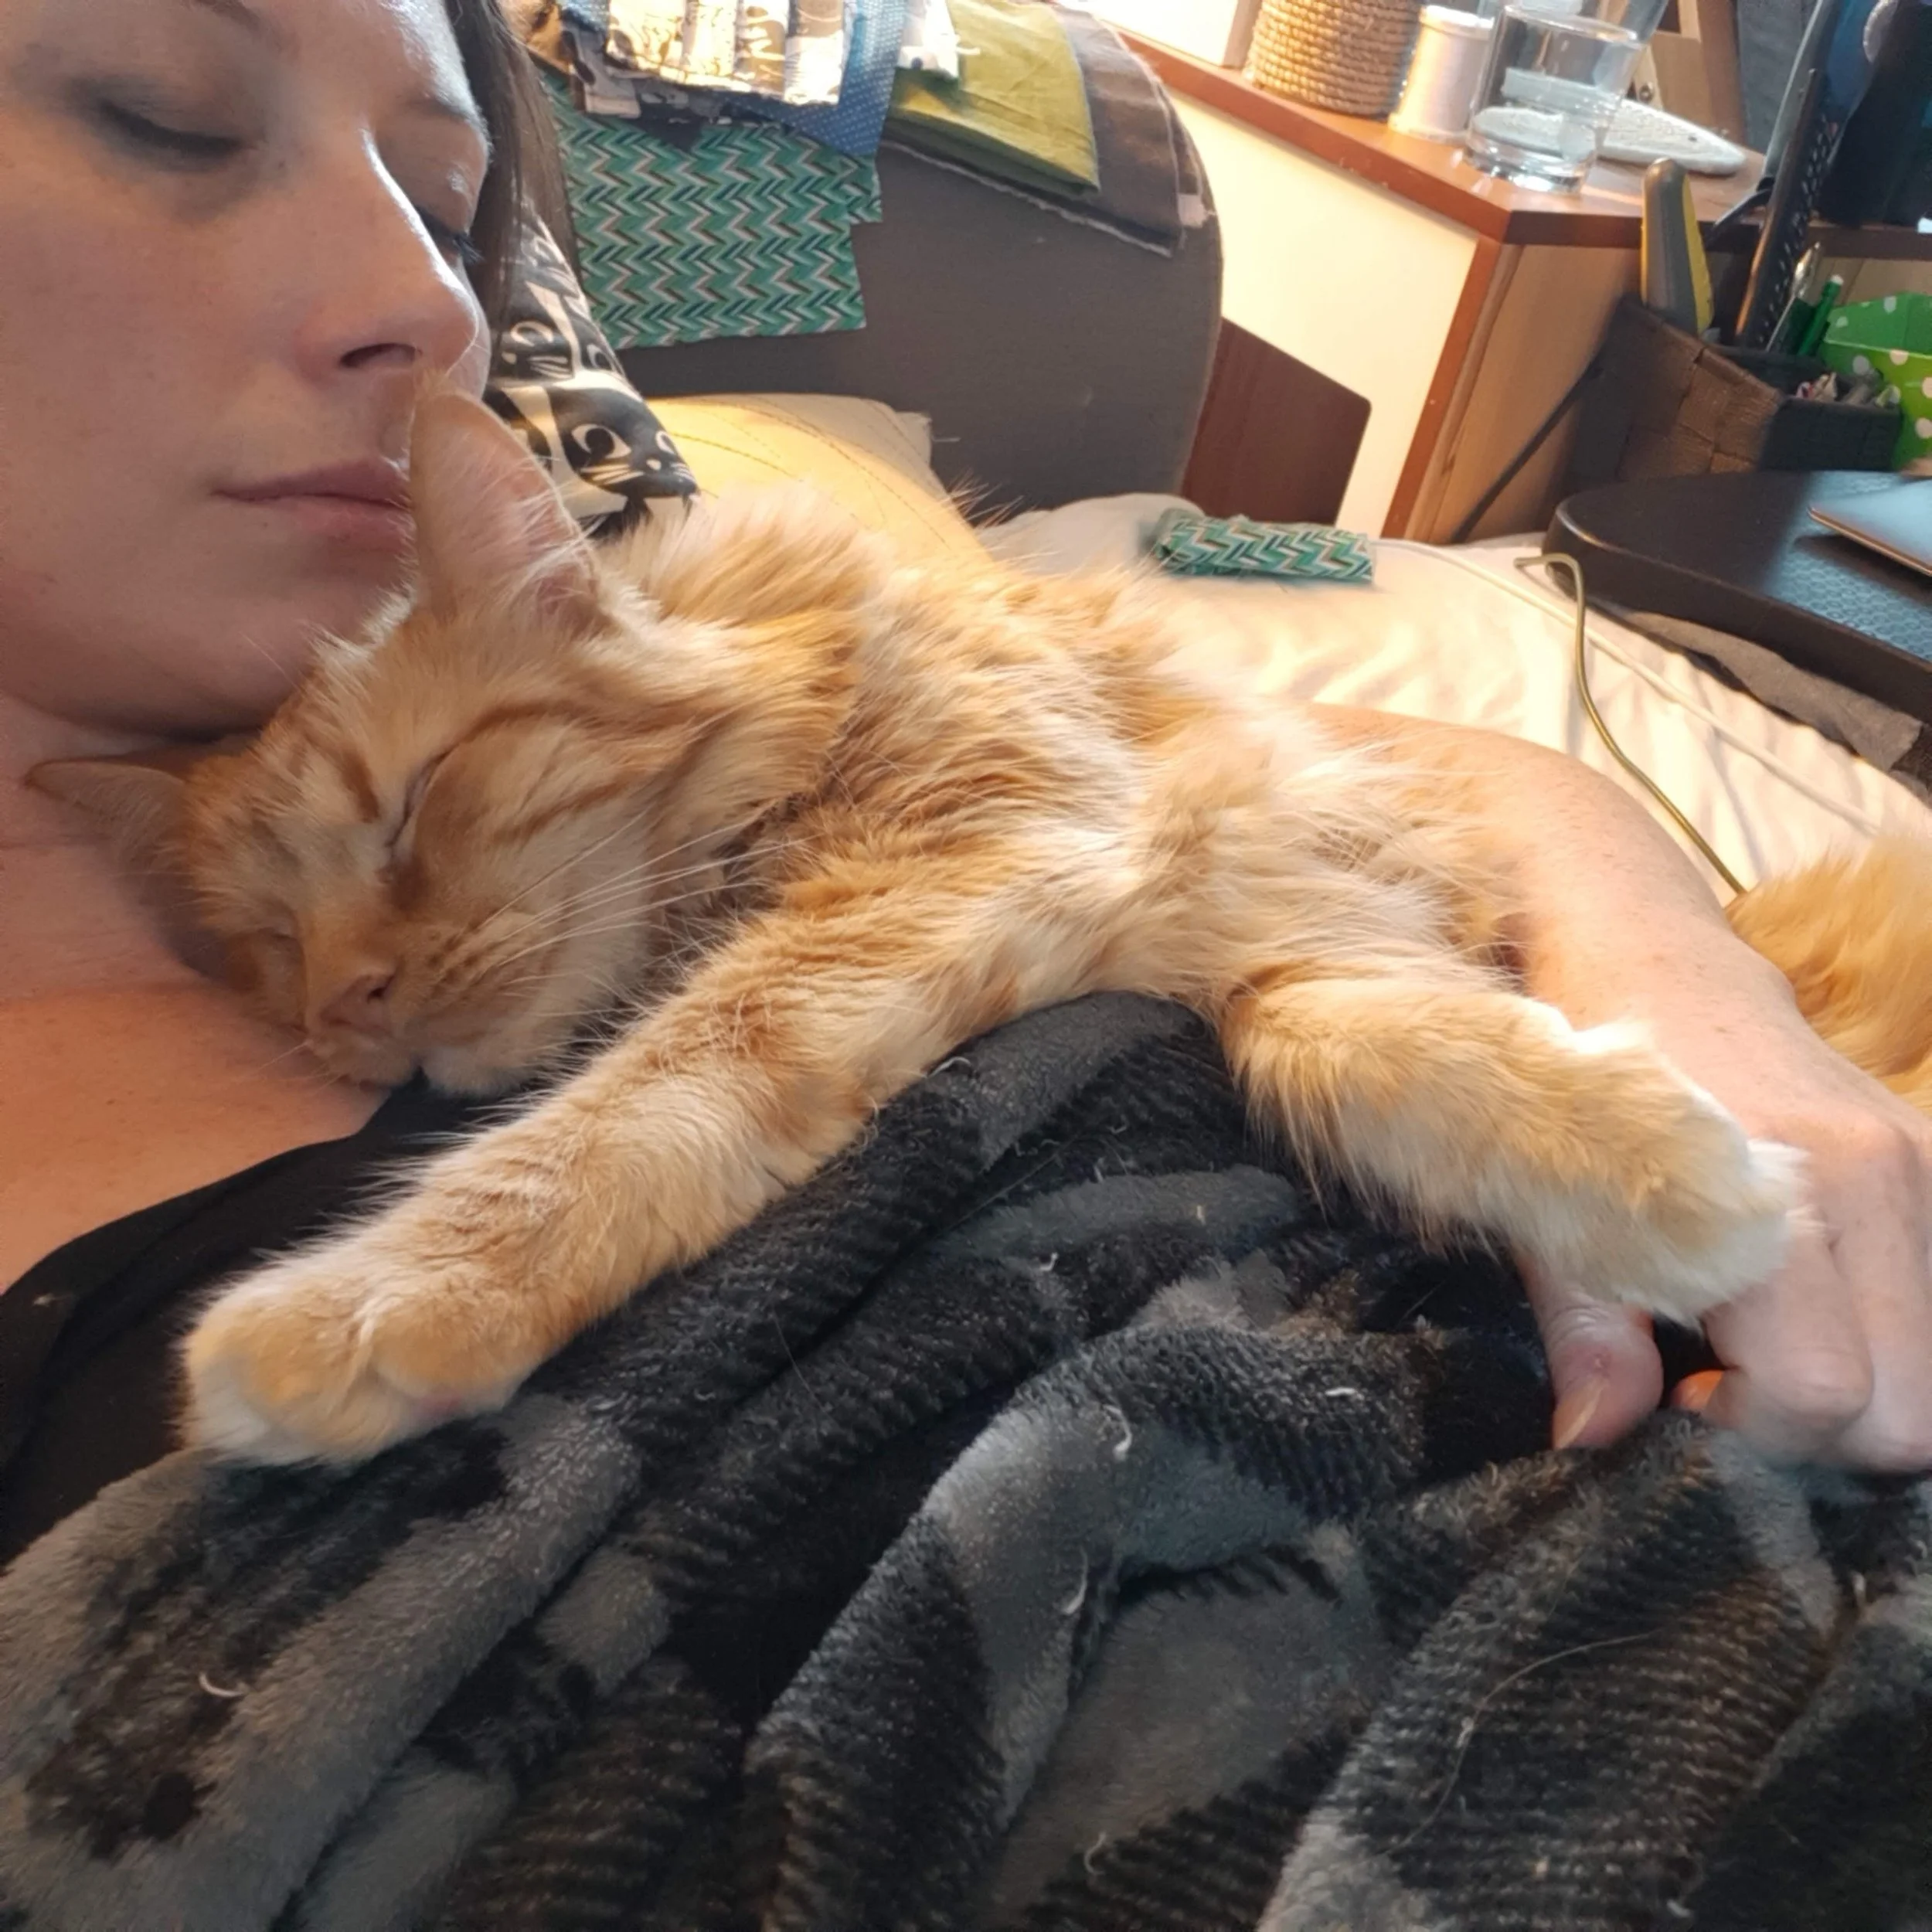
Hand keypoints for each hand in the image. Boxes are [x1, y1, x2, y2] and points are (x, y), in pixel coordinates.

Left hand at [1529, 995, 1931, 1471]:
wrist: (1648, 959)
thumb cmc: (1589, 1091)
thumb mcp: (1557, 1212)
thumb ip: (1586, 1333)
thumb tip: (1591, 1437)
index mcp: (1778, 1200)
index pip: (1827, 1394)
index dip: (1755, 1427)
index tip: (1690, 1391)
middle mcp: (1877, 1182)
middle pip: (1910, 1412)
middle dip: (1821, 1432)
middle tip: (1733, 1384)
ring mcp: (1921, 1169)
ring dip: (1864, 1392)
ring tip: (1769, 1342)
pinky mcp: (1931, 1161)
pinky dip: (1888, 1340)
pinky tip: (1808, 1306)